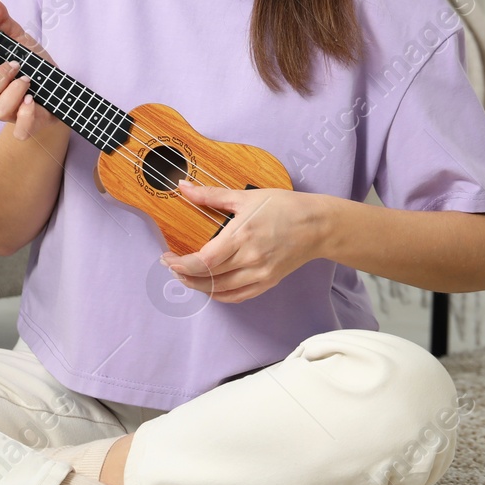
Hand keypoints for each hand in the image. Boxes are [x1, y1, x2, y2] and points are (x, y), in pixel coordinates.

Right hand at [0, 0, 59, 140]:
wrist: (61, 87)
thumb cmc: (34, 65)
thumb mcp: (20, 40)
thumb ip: (3, 22)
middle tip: (16, 64)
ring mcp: (7, 113)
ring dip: (13, 92)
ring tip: (28, 80)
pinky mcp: (26, 125)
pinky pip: (19, 130)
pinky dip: (26, 115)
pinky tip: (32, 100)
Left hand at [160, 181, 328, 302]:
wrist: (318, 225)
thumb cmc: (284, 207)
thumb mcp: (247, 196)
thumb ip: (212, 195)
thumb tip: (183, 187)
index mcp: (242, 236)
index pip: (203, 261)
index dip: (180, 264)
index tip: (167, 258)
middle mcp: (250, 260)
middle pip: (207, 278)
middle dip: (184, 274)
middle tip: (171, 266)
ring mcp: (260, 274)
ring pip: (220, 291)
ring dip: (198, 286)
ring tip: (185, 275)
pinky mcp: (267, 282)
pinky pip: (237, 297)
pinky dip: (218, 295)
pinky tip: (209, 286)